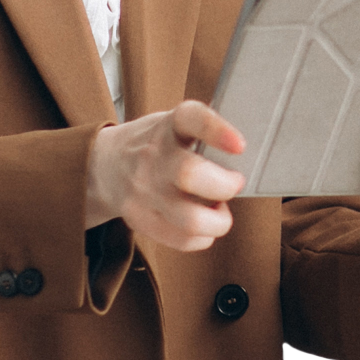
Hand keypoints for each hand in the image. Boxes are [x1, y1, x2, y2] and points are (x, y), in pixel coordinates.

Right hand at [85, 101, 245, 251]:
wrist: (105, 165)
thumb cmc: (158, 144)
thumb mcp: (176, 124)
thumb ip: (208, 133)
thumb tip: (254, 148)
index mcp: (169, 125)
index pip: (192, 119)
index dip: (218, 131)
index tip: (240, 145)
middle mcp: (153, 156)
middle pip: (190, 175)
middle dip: (224, 186)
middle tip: (235, 183)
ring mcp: (143, 191)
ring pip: (190, 220)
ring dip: (218, 221)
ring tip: (219, 210)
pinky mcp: (140, 219)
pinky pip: (182, 239)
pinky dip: (203, 237)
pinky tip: (204, 224)